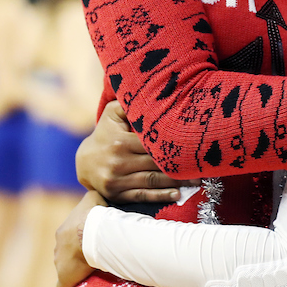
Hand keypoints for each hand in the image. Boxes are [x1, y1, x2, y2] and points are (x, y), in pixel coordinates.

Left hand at [55, 190, 106, 286]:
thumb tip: (96, 197)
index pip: (71, 237)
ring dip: (76, 270)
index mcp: (63, 231)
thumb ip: (91, 198)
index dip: (81, 240)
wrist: (91, 232)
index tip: (93, 243)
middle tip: (94, 258)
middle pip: (66, 253)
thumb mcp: (92, 198)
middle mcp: (58, 247)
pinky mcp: (64, 278)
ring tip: (91, 273)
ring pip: (65, 268)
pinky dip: (68, 286)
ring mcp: (59, 263)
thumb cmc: (94, 215)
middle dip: (76, 255)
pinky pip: (63, 285)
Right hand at [74, 102, 193, 202]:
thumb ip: (128, 104)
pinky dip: (161, 197)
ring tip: (197, 182)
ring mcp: (116, 181)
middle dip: (180, 167)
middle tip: (203, 168)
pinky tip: (178, 195)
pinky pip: (142, 196)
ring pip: (152, 182)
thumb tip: (149, 90)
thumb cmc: (105, 134)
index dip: (173, 146)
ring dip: (176, 183)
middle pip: (156, 165)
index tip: (193, 148)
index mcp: (120, 142)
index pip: (152, 145)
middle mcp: (118, 162)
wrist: (83, 162)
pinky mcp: (117, 194)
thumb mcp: (111, 114)